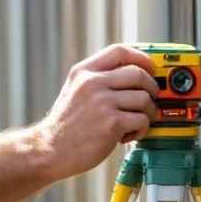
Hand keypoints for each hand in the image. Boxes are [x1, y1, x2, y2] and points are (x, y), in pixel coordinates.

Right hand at [35, 44, 158, 180]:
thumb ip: (97, 78)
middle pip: (138, 73)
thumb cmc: (65, 125)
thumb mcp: (74, 90)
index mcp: (83, 72)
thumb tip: (133, 73)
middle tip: (147, 100)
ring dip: (147, 112)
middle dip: (150, 88)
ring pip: (144, 98)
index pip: (119, 51)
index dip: (141, 57)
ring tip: (134, 123)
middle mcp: (92, 83)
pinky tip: (127, 136)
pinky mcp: (111, 123)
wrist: (49, 150)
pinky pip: (142, 120)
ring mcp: (102, 102)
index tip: (149, 68)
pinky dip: (141, 130)